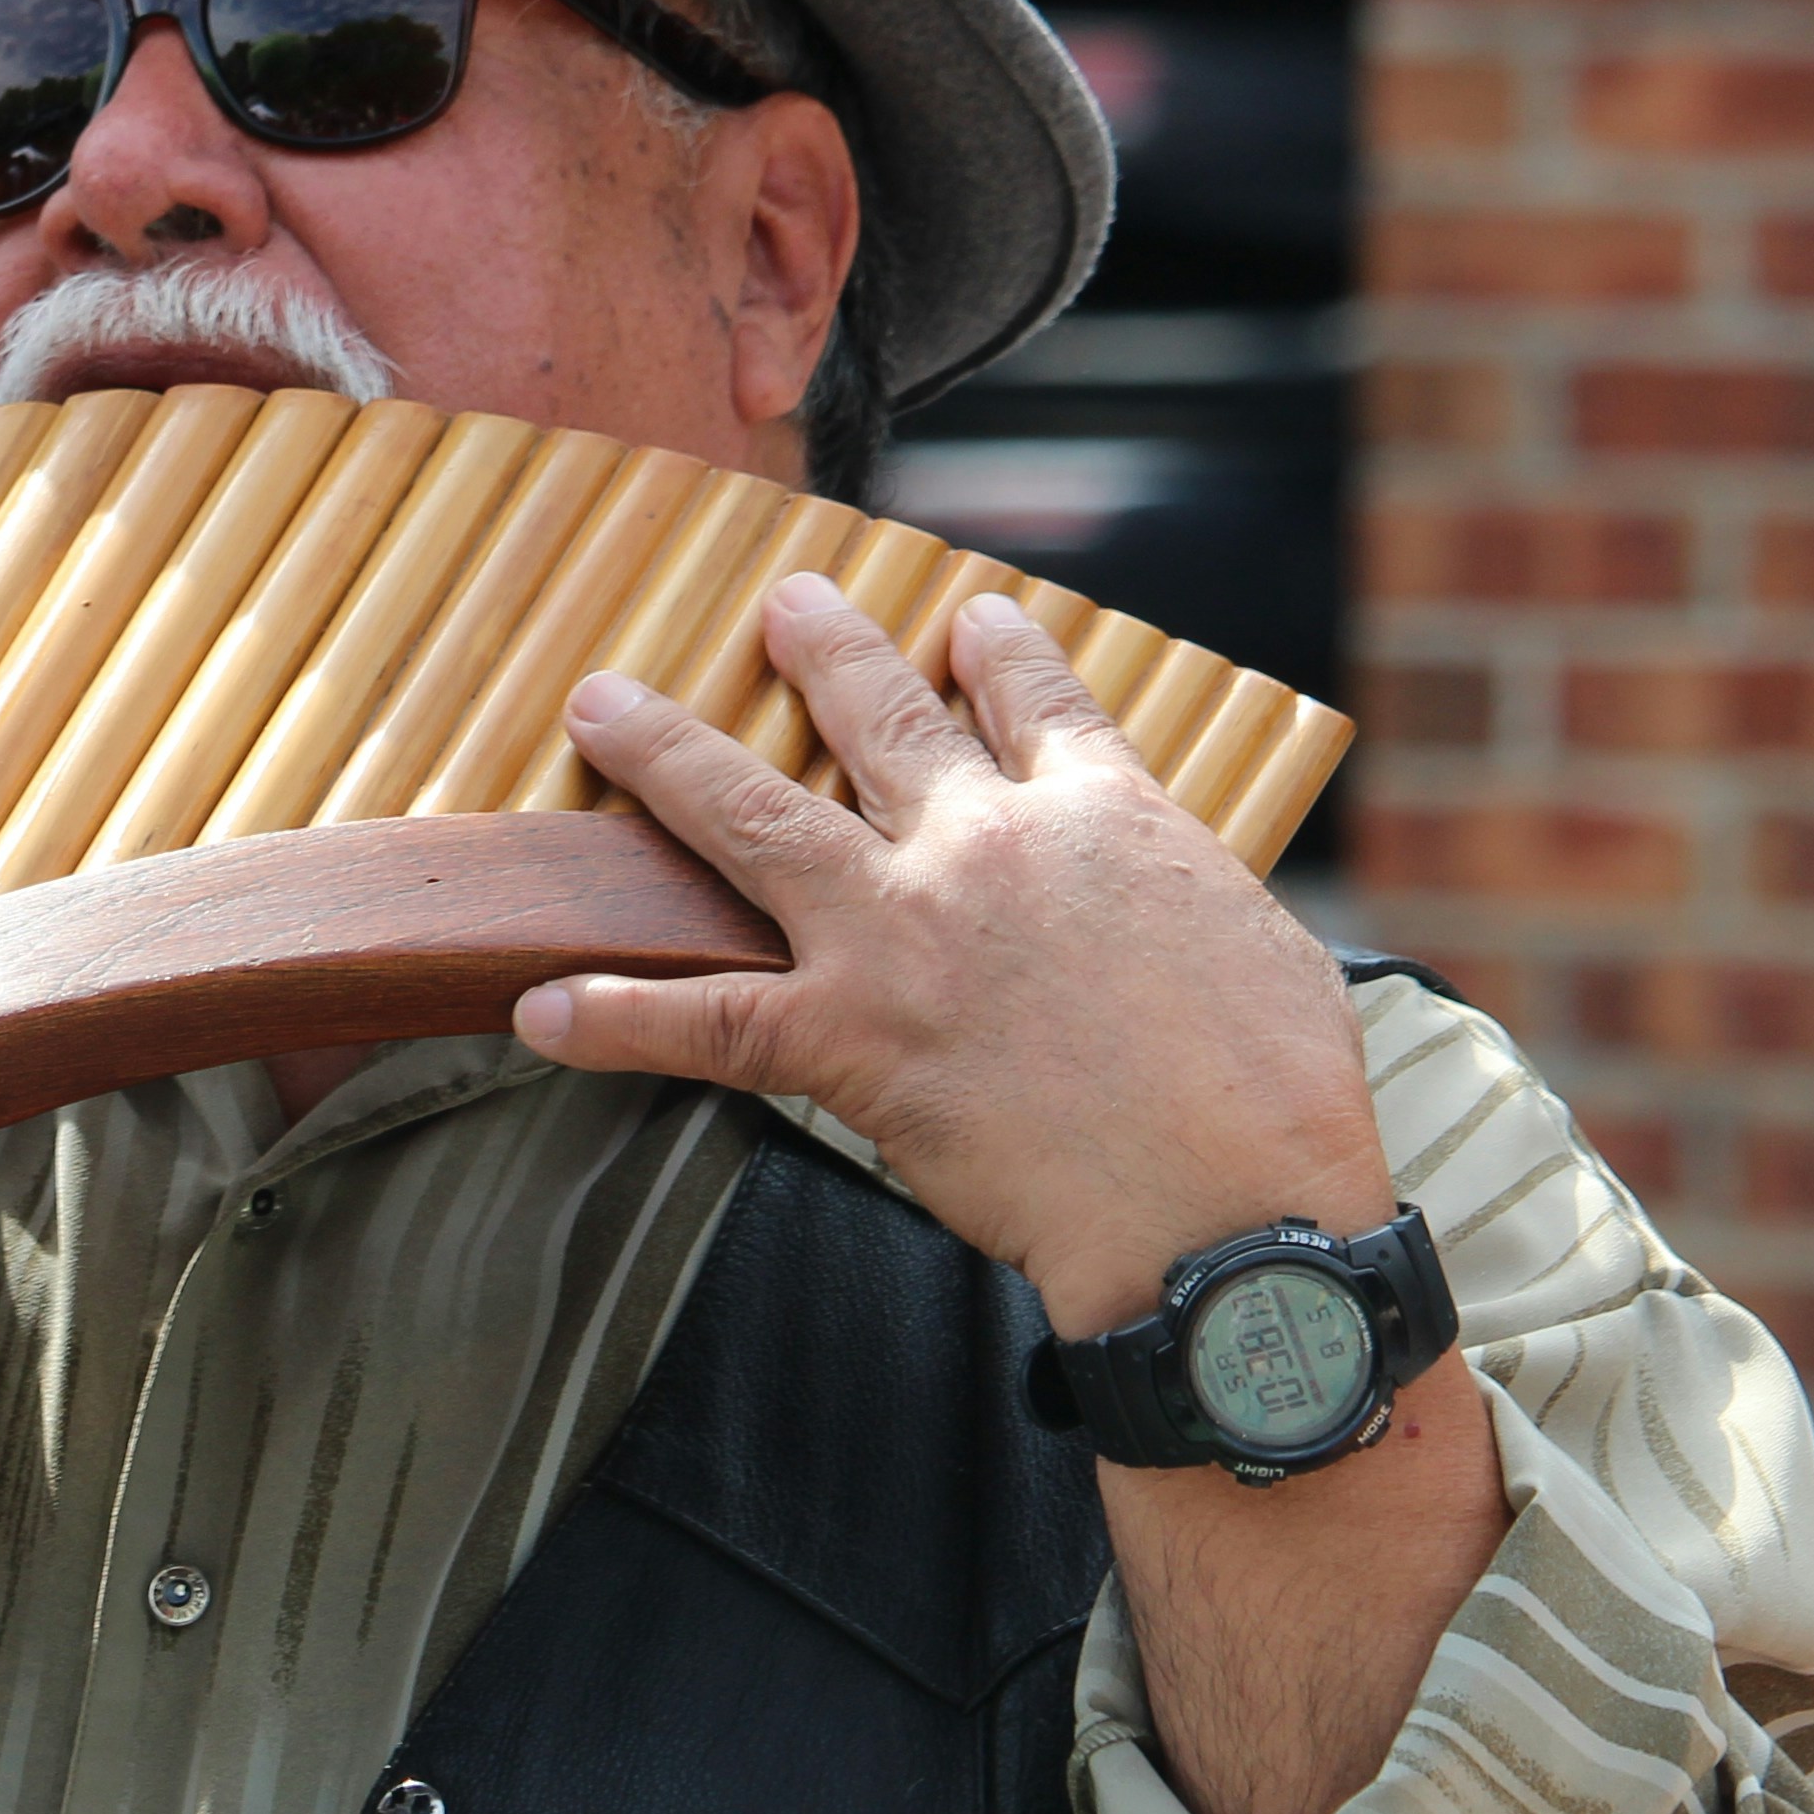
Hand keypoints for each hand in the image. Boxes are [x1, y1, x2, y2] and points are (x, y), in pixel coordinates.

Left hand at [519, 575, 1501, 1813]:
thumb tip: (1172, 916)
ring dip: (664, 755)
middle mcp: (985, 842)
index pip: (1036, 699)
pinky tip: (537, 1009)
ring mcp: (901, 933)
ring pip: (751, 815)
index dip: (994, 651)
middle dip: (823, 649)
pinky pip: (700, 1024)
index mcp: (1105, 812)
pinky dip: (612, 1020)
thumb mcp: (1261, 951)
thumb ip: (1185, 902)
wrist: (1223, 1211)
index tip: (968, 619)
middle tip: (781, 603)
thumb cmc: (1276, 1103)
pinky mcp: (848, 1039)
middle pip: (882, 716)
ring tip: (600, 705)